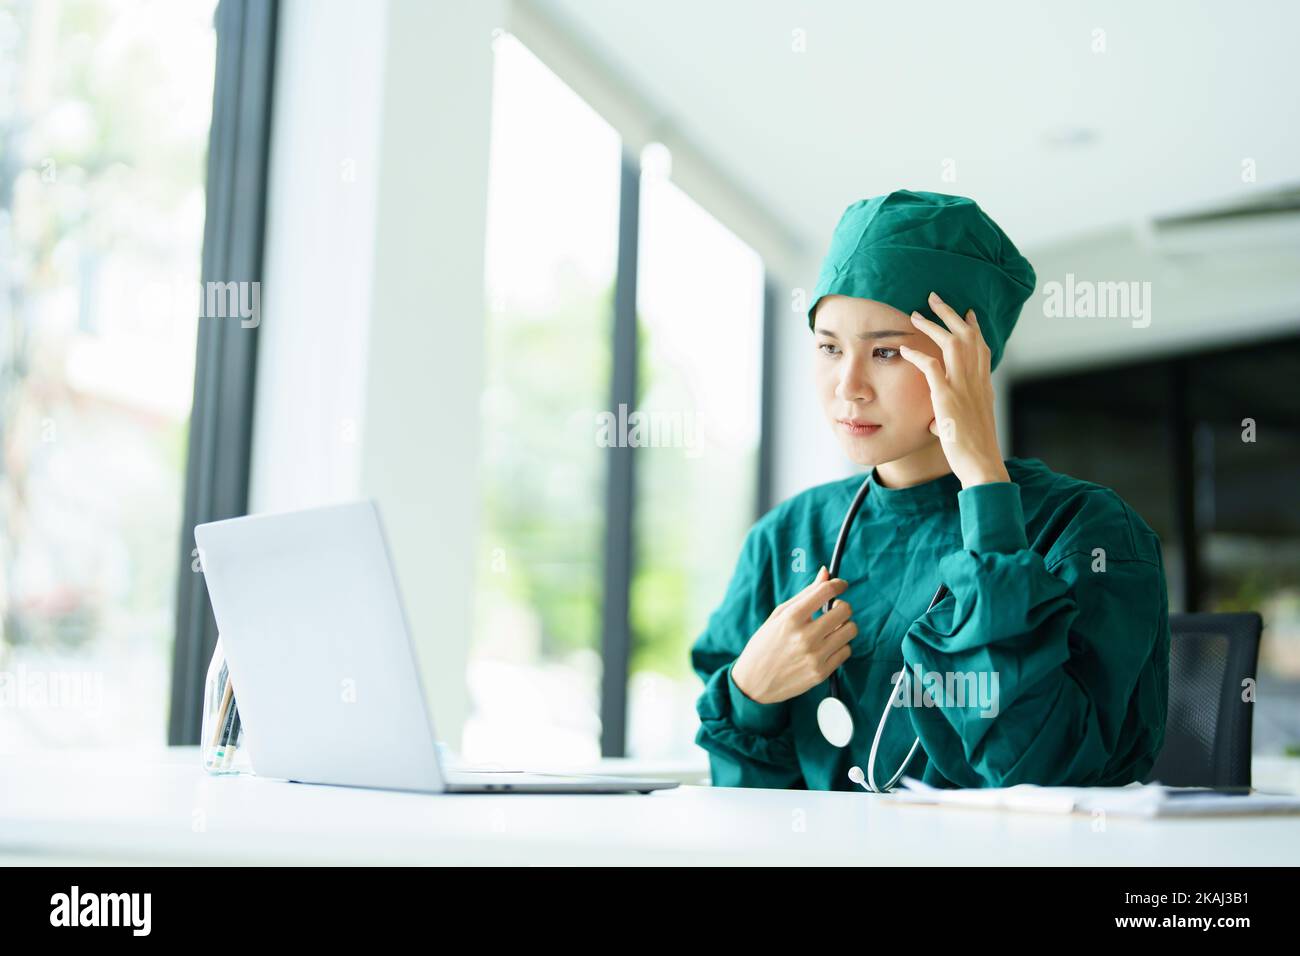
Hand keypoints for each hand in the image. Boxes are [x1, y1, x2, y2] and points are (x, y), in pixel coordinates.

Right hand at [731, 566, 856, 704]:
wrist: (753, 682)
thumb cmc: (765, 644)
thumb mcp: (779, 615)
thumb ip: (806, 594)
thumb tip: (826, 573)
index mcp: (791, 618)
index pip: (826, 592)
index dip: (838, 585)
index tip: (840, 585)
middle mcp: (805, 636)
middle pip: (845, 610)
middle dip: (842, 606)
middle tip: (833, 610)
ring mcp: (814, 656)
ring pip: (850, 631)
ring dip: (844, 626)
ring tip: (830, 630)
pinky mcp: (821, 673)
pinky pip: (846, 651)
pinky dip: (840, 646)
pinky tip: (827, 646)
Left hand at [897, 290, 1010, 487]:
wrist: (982, 464)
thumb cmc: (975, 450)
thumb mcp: (969, 426)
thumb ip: (957, 415)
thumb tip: (939, 421)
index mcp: (984, 385)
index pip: (982, 347)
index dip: (974, 328)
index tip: (967, 312)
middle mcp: (977, 381)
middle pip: (968, 336)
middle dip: (951, 314)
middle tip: (935, 297)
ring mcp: (964, 388)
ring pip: (952, 344)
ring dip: (933, 326)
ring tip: (915, 314)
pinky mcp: (948, 398)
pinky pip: (932, 368)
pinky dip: (918, 356)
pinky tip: (905, 349)